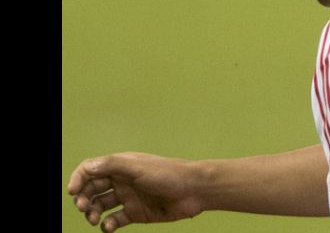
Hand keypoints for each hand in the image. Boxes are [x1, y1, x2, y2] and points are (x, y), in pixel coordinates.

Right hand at [67, 152, 203, 232]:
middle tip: (84, 207)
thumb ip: (111, 165)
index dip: (78, 179)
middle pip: (92, 189)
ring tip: (94, 219)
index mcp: (121, 165)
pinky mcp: (136, 213)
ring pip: (100, 206)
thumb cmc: (168, 174)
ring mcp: (129, 197)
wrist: (194, 190)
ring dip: (92, 212)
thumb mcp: (137, 167)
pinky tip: (109, 226)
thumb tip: (87, 168)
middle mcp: (122, 180)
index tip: (72, 191)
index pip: (91, 170)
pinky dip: (107, 225)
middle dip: (83, 198)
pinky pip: (114, 221)